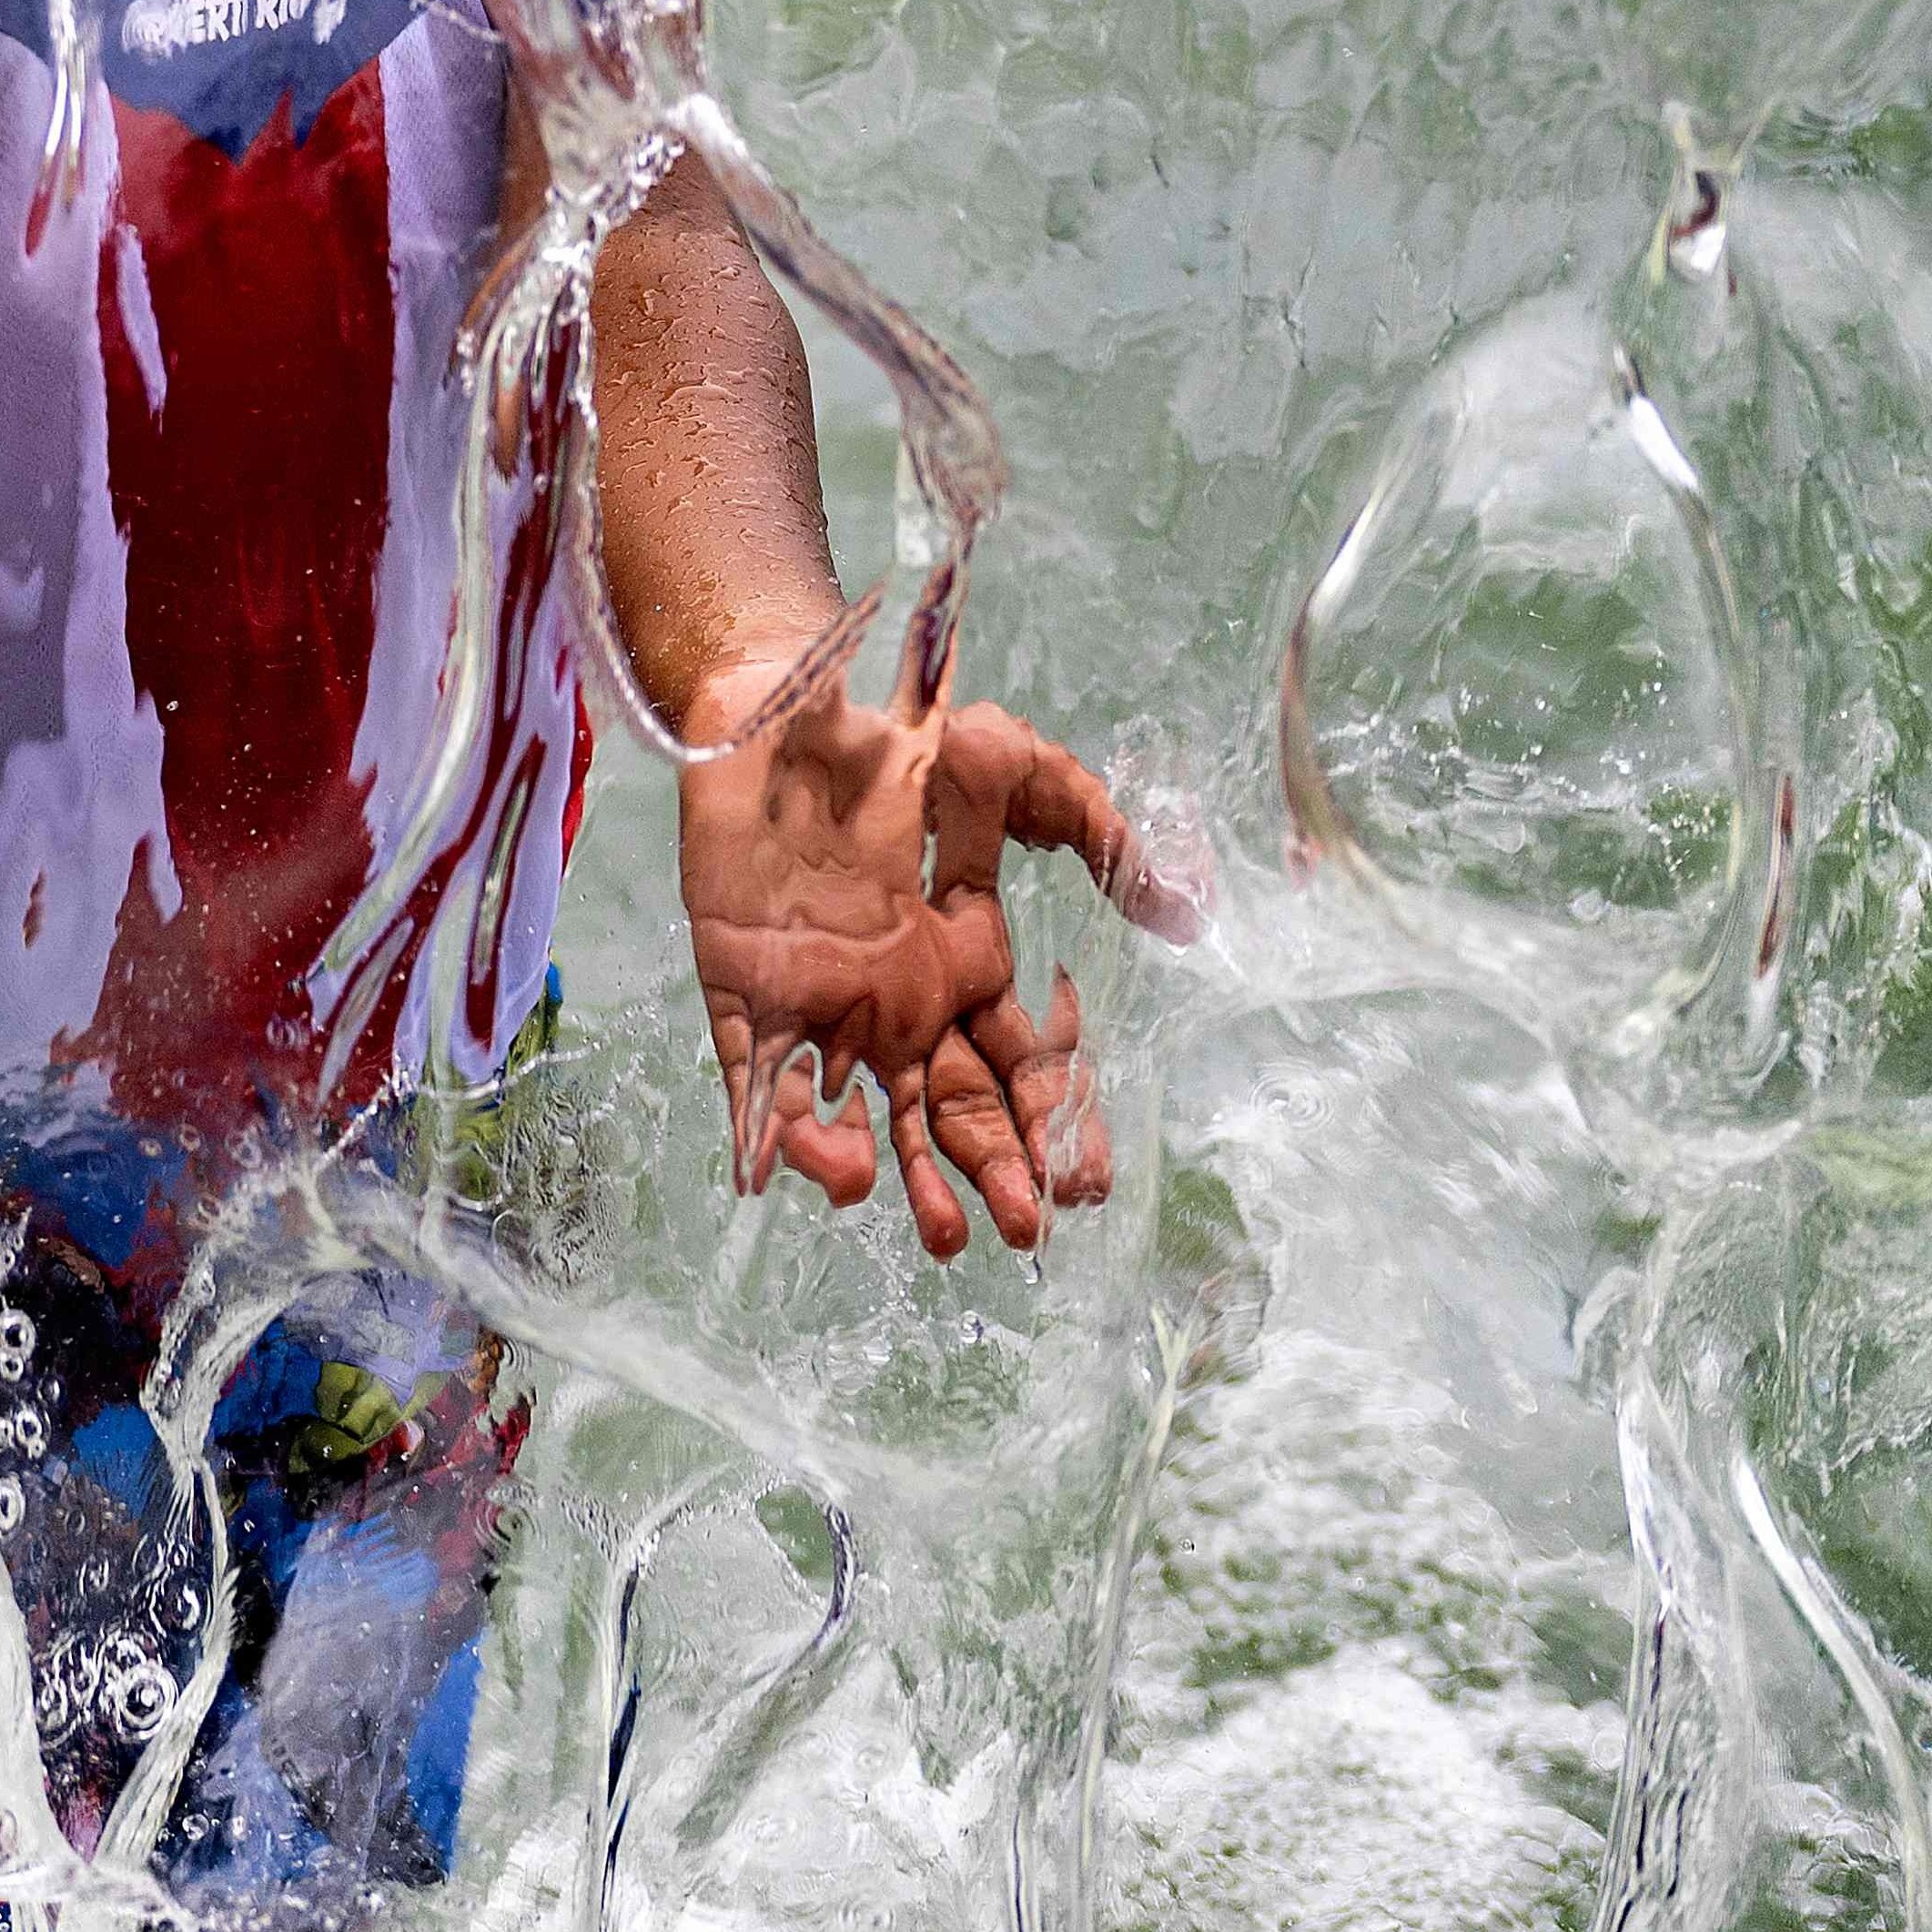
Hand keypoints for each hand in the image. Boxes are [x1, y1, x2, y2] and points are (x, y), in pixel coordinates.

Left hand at [677, 675, 1196, 1258]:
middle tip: (1024, 1230)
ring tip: (939, 1235)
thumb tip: (1184, 908)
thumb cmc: (900, 737)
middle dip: (993, 1174)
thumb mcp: (1017, 773)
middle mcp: (899, 1003)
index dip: (1053, 1125)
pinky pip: (759, 1080)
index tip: (1084, 1183)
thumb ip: (1094, 833)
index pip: (1020, 1067)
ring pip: (862, 1117)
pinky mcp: (747, 992)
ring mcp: (821, 1005)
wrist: (784, 696)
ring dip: (902, 1179)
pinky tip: (813, 1177)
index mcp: (965, 965)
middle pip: (953, 1110)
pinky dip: (777, 1135)